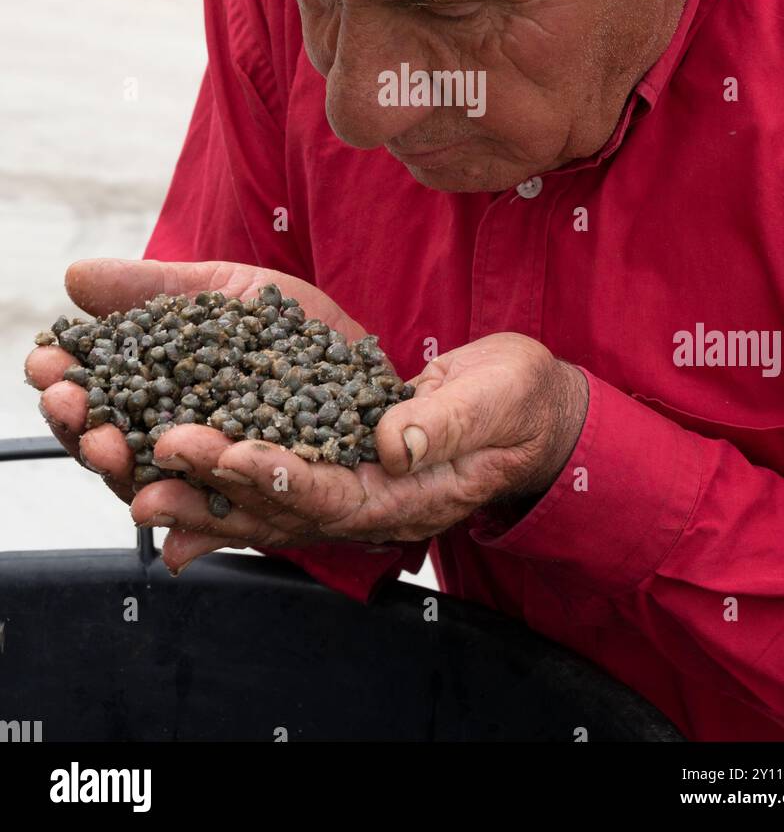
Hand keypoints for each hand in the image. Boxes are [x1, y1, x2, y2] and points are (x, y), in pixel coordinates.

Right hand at [25, 258, 363, 506]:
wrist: (375, 357)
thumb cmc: (292, 333)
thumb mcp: (222, 294)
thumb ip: (154, 289)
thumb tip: (74, 277)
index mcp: (164, 414)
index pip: (100, 413)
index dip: (68, 392)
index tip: (45, 365)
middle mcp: (192, 461)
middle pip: (126, 465)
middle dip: (93, 438)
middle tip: (74, 409)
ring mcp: (244, 489)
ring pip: (188, 497)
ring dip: (156, 476)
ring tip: (139, 446)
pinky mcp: (306, 500)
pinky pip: (274, 504)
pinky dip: (249, 483)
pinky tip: (230, 459)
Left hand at [130, 331, 588, 574]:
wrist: (521, 413)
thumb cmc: (515, 402)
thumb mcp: (495, 400)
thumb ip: (447, 422)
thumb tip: (395, 440)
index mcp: (402, 493)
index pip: (327, 493)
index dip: (273, 476)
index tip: (222, 454)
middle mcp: (362, 503)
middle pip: (275, 511)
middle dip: (209, 496)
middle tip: (146, 479)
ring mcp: (344, 490)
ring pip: (259, 504)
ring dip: (197, 495)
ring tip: (135, 481)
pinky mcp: (331, 466)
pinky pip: (265, 484)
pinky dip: (217, 483)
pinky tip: (168, 480)